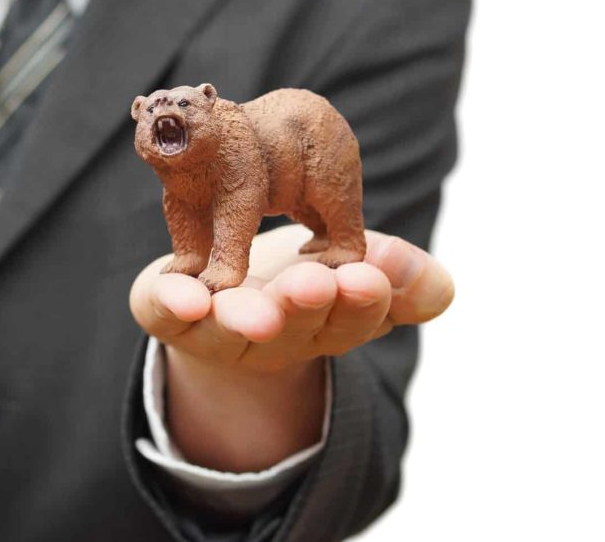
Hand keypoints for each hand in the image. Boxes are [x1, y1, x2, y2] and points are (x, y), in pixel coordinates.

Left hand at [129, 225, 453, 470]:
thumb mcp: (355, 268)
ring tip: (256, 310)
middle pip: (295, 327)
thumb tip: (438, 287)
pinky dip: (174, 303)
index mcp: (329, 322)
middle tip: (316, 284)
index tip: (368, 275)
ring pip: (230, 328)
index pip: (355, 314)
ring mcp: (217, 330)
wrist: (222, 293)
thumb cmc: (297, 277)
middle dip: (306, 307)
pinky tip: (185, 295)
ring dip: (245, 317)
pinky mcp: (166, 315)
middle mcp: (274, 335)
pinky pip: (166, 312)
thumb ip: (398, 277)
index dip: (364, 300)